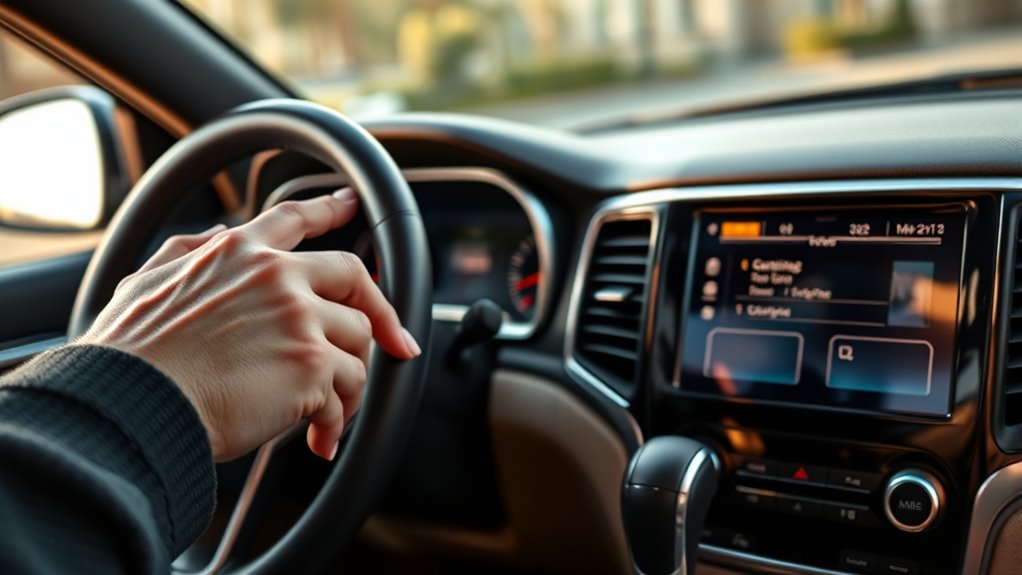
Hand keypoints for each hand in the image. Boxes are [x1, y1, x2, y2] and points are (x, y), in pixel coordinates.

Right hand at [79, 189, 420, 461]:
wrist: (129, 405)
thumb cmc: (127, 357)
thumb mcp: (144, 283)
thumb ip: (187, 251)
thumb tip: (221, 232)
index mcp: (237, 254)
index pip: (293, 218)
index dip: (329, 209)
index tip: (351, 204)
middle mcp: (276, 277)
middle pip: (354, 277)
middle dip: (381, 311)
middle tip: (395, 340)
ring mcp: (299, 318)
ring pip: (357, 343)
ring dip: (348, 383)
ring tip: (325, 415)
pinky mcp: (312, 365)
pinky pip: (347, 392)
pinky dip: (337, 420)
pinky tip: (318, 438)